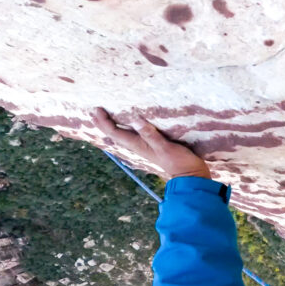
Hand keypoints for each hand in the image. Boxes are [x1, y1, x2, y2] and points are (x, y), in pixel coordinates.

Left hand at [92, 108, 211, 179]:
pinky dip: (127, 128)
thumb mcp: (165, 147)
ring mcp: (145, 146)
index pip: (115, 132)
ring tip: (106, 116)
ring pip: (123, 134)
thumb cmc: (179, 162)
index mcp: (138, 145)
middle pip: (115, 134)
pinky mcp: (154, 146)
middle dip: (103, 123)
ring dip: (113, 125)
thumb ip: (151, 134)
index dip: (104, 122)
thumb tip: (135, 119)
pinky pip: (134, 135)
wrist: (190, 176)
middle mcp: (138, 145)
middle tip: (94, 111)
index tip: (97, 109)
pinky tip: (130, 124)